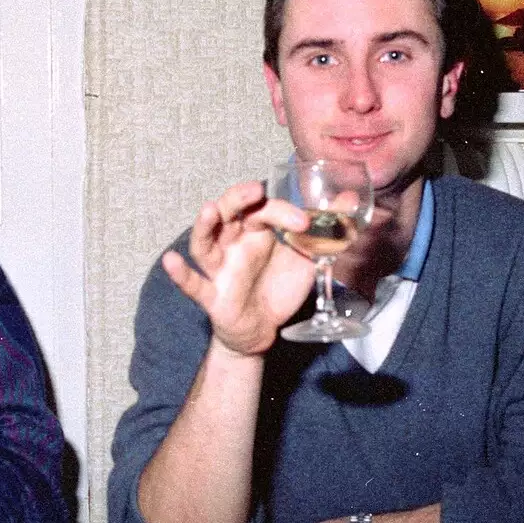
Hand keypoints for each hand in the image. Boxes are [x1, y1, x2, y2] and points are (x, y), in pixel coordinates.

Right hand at [160, 181, 315, 356]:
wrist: (263, 331)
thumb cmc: (278, 286)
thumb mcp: (307, 257)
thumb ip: (327, 229)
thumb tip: (352, 198)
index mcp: (254, 231)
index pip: (262, 209)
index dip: (282, 211)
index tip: (306, 222)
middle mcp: (233, 244)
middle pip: (227, 213)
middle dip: (237, 199)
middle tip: (253, 191)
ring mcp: (219, 269)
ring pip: (203, 242)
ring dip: (204, 226)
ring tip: (208, 211)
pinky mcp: (212, 295)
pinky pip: (193, 284)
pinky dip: (180, 274)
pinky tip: (171, 262)